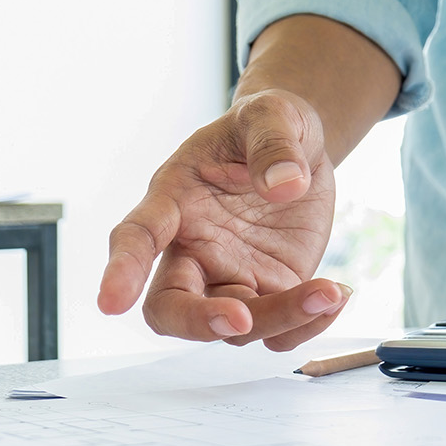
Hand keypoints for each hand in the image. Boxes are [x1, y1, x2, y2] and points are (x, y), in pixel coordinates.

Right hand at [97, 89, 350, 350]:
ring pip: (234, 326)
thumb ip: (273, 144)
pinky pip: (276, 330)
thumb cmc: (268, 125)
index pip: (137, 237)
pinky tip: (335, 296)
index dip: (122, 270)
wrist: (301, 146)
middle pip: (170, 306)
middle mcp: (193, 248)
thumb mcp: (273, 115)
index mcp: (175, 199)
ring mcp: (229, 276)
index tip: (110, 303)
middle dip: (198, 322)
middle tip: (239, 318)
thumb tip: (284, 185)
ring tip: (330, 291)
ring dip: (280, 318)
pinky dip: (306, 326)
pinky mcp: (268, 291)